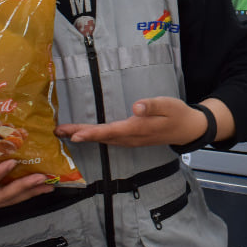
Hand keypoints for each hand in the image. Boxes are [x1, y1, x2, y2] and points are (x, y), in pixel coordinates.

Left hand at [58, 96, 222, 147]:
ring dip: (84, 136)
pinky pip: (109, 140)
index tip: (75, 134)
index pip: (111, 131)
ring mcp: (131, 140)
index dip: (92, 133)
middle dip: (80, 134)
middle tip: (59, 132)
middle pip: (102, 137)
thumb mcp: (168, 105)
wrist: (187, 129)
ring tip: (65, 132)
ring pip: (104, 139)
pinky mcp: (131, 139)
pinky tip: (85, 134)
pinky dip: (94, 137)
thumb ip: (152, 106)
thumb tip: (136, 107)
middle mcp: (131, 138)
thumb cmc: (177, 114)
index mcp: (138, 129)